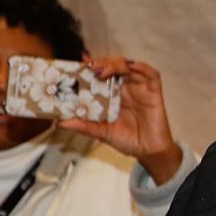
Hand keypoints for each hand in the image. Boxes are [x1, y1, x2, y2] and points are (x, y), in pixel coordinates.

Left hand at [58, 57, 182, 183]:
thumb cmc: (128, 140)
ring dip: (118, 64)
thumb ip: (85, 126)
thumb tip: (61, 122)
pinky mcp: (154, 93)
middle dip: (104, 62)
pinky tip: (133, 66)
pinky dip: (143, 68)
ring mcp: (141, 89)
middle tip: (91, 67)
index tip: (81, 63)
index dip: (93, 66)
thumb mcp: (102, 133)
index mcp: (113, 95)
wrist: (148, 152)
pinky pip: (152, 76)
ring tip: (104, 69)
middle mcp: (127, 89)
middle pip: (116, 66)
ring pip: (131, 67)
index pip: (103, 74)